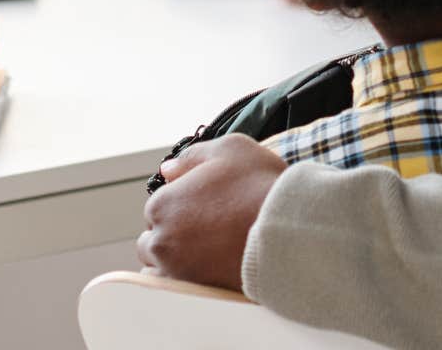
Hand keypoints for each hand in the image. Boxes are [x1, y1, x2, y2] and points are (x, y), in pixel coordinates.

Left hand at [137, 134, 286, 292]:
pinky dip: (183, 280)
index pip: (158, 206)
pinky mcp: (193, 292)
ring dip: (173, 259)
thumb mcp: (231, 149)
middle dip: (172, 233)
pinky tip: (205, 268)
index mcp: (162, 204)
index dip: (183, 203)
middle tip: (206, 227)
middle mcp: (160, 239)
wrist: (288, 231)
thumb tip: (168, 169)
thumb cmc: (261, 186)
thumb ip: (193, 155)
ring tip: (205, 250)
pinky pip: (173, 289)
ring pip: (159, 266)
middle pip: (153, 238)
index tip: (207, 204)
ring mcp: (174, 269)